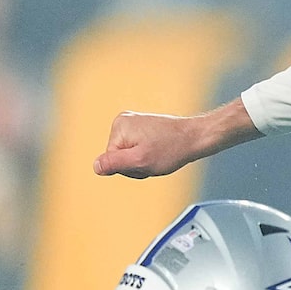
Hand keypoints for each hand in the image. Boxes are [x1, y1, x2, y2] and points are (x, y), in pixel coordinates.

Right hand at [96, 102, 254, 178]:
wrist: (195, 137)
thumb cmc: (172, 149)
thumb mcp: (140, 161)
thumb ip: (115, 164)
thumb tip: (96, 167)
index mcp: (119, 126)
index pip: (111, 160)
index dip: (129, 168)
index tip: (145, 162)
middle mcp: (123, 121)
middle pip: (118, 157)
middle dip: (135, 165)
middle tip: (153, 159)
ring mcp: (133, 123)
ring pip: (128, 155)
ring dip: (142, 161)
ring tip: (158, 155)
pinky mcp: (142, 128)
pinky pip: (136, 150)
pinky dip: (147, 155)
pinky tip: (159, 152)